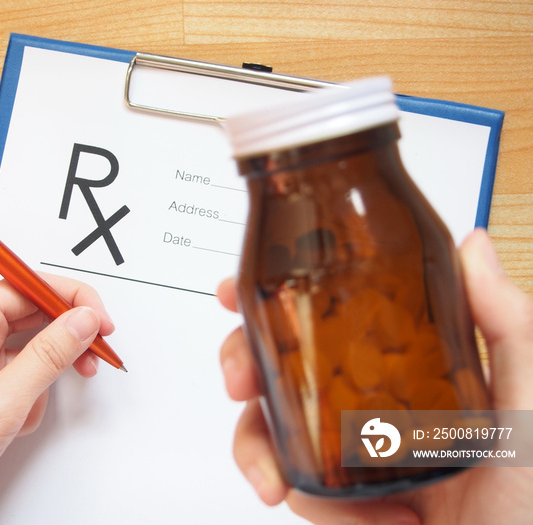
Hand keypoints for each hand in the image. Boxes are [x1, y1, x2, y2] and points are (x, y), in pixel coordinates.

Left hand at [0, 275, 113, 505]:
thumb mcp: (2, 401)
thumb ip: (49, 356)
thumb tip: (83, 320)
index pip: (25, 287)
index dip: (67, 297)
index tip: (97, 317)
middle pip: (29, 316)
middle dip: (63, 336)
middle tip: (93, 351)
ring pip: (26, 350)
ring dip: (43, 374)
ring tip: (36, 402)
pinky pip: (16, 377)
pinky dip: (28, 397)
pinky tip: (16, 420)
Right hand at [218, 228, 532, 523]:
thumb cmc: (530, 502)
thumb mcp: (526, 405)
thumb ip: (507, 327)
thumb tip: (473, 244)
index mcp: (401, 369)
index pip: (329, 318)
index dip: (276, 299)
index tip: (238, 291)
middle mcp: (368, 405)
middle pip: (280, 366)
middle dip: (243, 367)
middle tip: (240, 381)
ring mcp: (350, 455)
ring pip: (271, 432)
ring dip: (259, 452)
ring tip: (276, 482)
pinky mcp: (342, 502)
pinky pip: (304, 493)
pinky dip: (323, 512)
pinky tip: (379, 523)